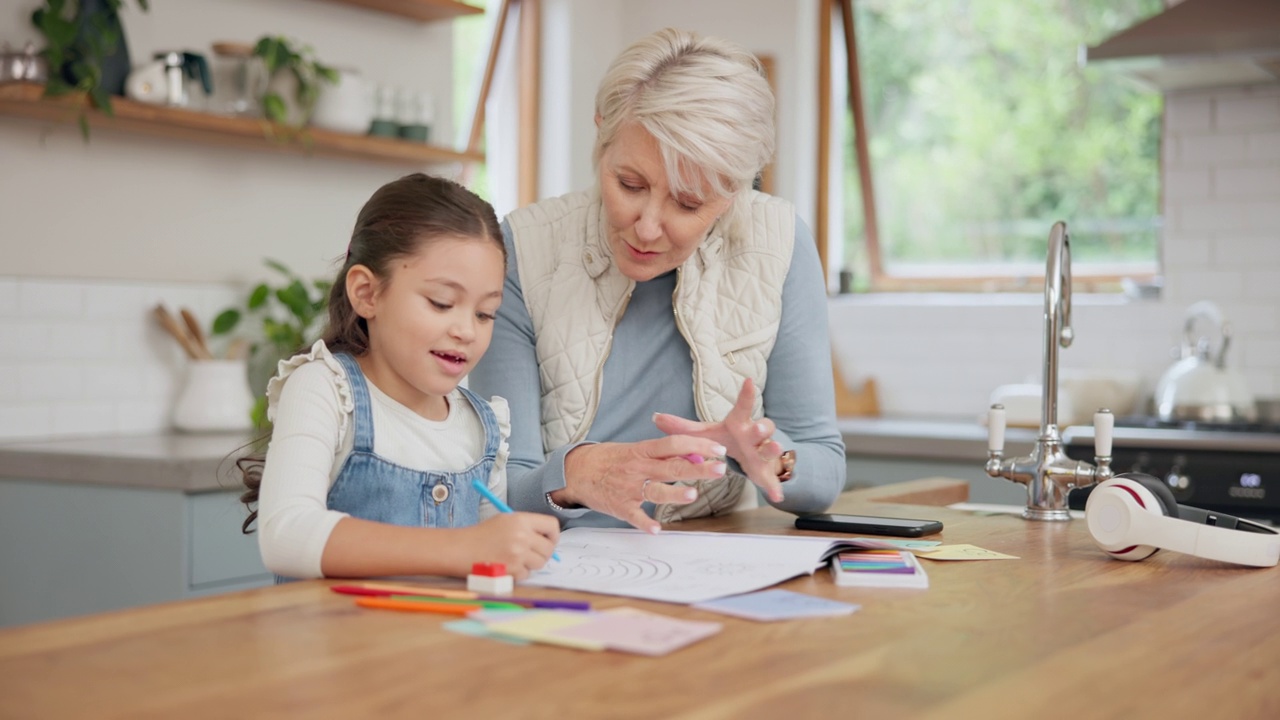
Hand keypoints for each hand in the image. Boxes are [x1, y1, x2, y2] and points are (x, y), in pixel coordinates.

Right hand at [459, 512, 560, 579]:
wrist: (460, 549)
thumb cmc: (481, 535)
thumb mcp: (505, 520)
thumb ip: (527, 527)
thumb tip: (548, 538)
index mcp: (521, 520)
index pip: (552, 526)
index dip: (553, 535)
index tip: (549, 540)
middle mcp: (522, 536)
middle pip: (549, 548)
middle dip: (543, 552)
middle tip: (532, 553)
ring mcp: (517, 554)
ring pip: (540, 563)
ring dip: (530, 563)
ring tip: (515, 558)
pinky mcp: (512, 570)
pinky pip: (526, 574)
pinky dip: (519, 573)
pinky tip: (505, 566)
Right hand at [557, 437, 728, 533]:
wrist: (576, 471)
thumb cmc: (611, 459)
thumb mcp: (635, 450)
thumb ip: (663, 454)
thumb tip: (695, 454)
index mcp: (643, 451)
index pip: (674, 444)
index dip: (698, 445)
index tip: (719, 449)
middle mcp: (638, 468)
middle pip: (672, 467)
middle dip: (698, 468)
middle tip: (720, 469)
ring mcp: (628, 488)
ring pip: (655, 490)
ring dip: (674, 493)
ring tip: (692, 494)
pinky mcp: (620, 506)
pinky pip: (635, 516)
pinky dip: (645, 523)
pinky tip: (657, 530)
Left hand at [652, 378, 784, 502]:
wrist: (750, 455)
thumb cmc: (728, 439)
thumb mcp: (707, 434)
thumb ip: (683, 428)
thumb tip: (655, 417)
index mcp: (739, 424)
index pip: (743, 407)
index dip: (746, 394)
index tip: (748, 381)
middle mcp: (754, 436)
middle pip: (763, 427)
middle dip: (762, 427)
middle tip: (758, 427)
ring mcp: (763, 453)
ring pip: (771, 449)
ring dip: (772, 449)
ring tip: (775, 448)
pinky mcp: (766, 471)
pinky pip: (772, 479)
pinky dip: (774, 486)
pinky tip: (776, 496)